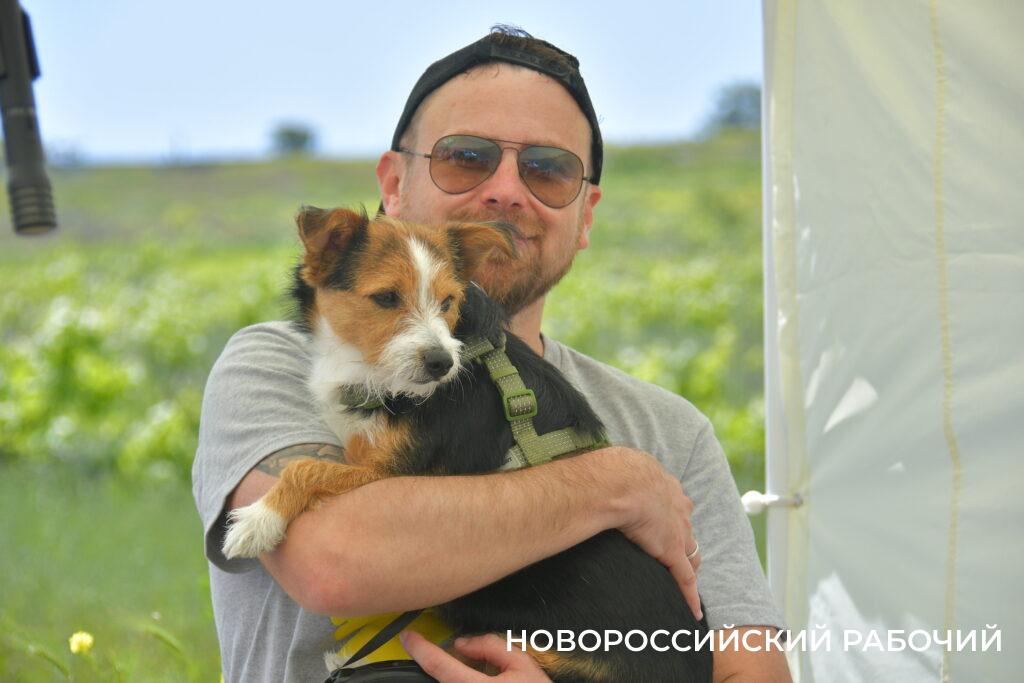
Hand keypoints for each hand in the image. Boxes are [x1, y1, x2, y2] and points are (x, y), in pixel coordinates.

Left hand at [401, 631, 550, 681]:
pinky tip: (481, 677)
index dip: (420, 649)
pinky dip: (459, 680)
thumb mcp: (522, 664)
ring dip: (453, 674)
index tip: (409, 637)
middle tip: (452, 654)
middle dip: (439, 663)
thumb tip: (463, 643)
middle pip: (440, 679)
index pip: (439, 666)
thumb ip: (491, 647)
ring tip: (482, 672)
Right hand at [602, 447, 702, 620]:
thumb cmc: (612, 470)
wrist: (619, 482)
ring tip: (684, 580)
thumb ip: (613, 473)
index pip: (673, 503)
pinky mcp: (672, 552)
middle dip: (684, 539)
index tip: (665, 521)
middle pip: (686, 528)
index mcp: (663, 485)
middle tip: (677, 550)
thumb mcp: (617, 465)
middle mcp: (676, 507)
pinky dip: (689, 596)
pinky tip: (693, 610)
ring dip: (688, 566)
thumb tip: (590, 474)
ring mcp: (676, 531)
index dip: (671, 515)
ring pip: (689, 554)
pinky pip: (685, 578)